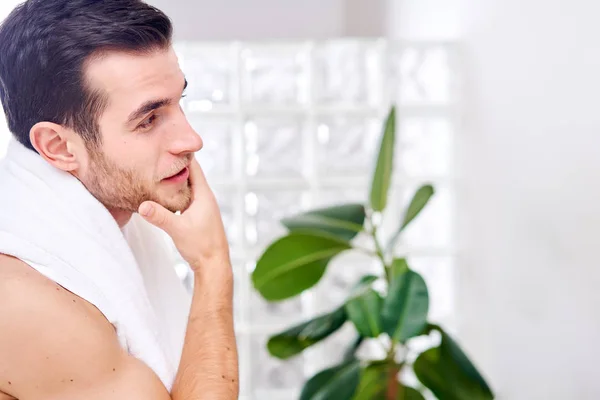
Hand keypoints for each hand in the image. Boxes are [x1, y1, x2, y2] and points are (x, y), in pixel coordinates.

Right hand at [138, 157, 229, 272]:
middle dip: (174, 165)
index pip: (193, 167)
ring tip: (157, 170)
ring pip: (187, 187)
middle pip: (189, 175)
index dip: (181, 155)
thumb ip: (160, 217)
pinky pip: (185, 198)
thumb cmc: (201, 247)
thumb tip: (141, 206)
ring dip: (174, 179)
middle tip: (157, 153)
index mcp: (204, 195)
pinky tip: (163, 194)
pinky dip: (175, 192)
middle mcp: (205, 198)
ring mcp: (202, 207)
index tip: (167, 143)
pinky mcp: (198, 216)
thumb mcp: (178, 230)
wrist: (213, 265)